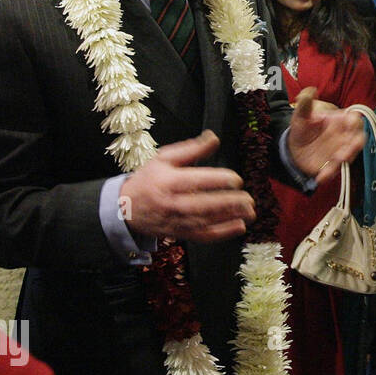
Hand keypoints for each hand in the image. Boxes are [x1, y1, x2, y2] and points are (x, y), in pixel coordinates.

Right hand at [118, 130, 254, 241]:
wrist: (125, 208)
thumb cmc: (148, 180)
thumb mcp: (164, 158)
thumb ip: (191, 148)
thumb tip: (214, 138)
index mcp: (169, 182)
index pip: (197, 181)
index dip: (219, 180)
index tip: (237, 179)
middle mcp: (173, 203)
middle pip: (204, 204)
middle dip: (229, 202)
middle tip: (248, 198)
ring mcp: (177, 220)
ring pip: (207, 221)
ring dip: (230, 218)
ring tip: (250, 212)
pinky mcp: (181, 233)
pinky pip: (203, 236)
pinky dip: (222, 234)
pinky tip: (239, 227)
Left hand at [286, 86, 364, 185]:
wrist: (293, 148)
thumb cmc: (303, 127)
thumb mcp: (301, 114)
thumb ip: (305, 103)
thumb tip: (310, 91)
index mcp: (340, 122)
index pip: (354, 120)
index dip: (355, 122)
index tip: (349, 123)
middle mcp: (344, 137)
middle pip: (358, 139)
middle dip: (356, 144)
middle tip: (349, 144)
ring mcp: (340, 152)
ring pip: (349, 156)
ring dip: (346, 158)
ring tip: (338, 160)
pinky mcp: (332, 165)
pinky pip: (334, 170)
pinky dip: (329, 174)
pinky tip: (321, 177)